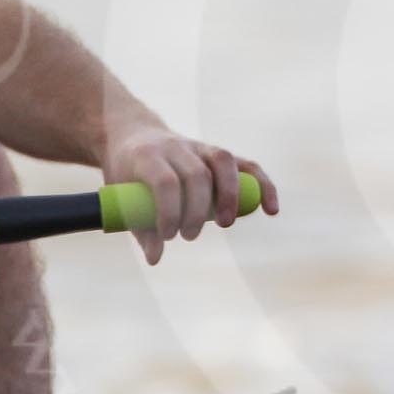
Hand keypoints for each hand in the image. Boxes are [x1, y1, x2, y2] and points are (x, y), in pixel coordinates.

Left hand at [101, 123, 279, 263]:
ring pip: (224, 162)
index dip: (169, 211)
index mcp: (147, 155)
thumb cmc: (126, 173)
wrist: (132, 134)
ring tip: (226, 224)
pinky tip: (271, 209)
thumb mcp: (122, 196)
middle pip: (197, 174)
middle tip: (190, 236)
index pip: (166, 181)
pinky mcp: (218, 154)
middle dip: (198, 210)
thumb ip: (141, 228)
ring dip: (230, 195)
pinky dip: (262, 186)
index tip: (168, 236)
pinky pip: (247, 166)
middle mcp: (177, 146)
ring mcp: (200, 147)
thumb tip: (156, 259)